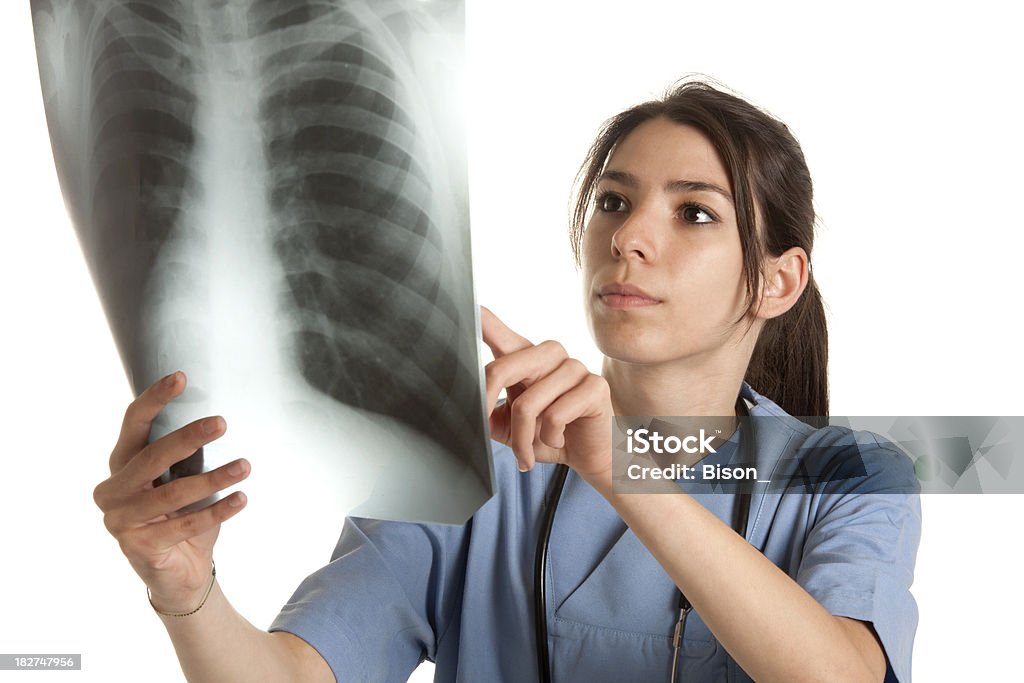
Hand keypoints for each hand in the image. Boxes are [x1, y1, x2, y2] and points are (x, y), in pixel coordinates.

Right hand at [92, 371, 249, 612]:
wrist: (180, 573)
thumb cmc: (182, 516)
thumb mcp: (183, 480)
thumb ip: (186, 455)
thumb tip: (213, 417)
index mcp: (121, 466)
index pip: (133, 425)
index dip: (155, 400)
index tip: (181, 377)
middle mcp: (112, 491)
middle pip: (151, 456)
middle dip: (188, 437)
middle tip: (222, 422)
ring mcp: (121, 522)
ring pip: (173, 492)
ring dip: (214, 478)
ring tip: (245, 466)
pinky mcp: (139, 547)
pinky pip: (186, 524)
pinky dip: (218, 510)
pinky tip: (242, 499)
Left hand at [480, 306, 612, 479]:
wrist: (586, 456)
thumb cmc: (545, 435)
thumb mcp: (507, 427)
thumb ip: (488, 414)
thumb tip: (468, 409)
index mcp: (525, 357)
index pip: (500, 332)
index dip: (483, 321)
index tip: (469, 308)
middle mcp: (549, 354)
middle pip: (503, 368)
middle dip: (488, 404)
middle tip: (486, 429)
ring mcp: (574, 367)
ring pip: (528, 404)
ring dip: (521, 439)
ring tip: (525, 453)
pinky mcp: (595, 386)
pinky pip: (556, 416)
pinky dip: (550, 439)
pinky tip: (559, 441)